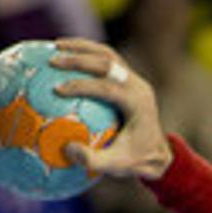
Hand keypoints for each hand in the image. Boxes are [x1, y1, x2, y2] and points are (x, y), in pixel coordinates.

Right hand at [51, 38, 172, 178]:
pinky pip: (106, 59)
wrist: (158, 154)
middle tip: (52, 61)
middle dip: (78, 59)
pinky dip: (86, 53)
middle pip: (107, 63)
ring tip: (55, 46)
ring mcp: (134, 79)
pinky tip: (65, 53)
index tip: (57, 89)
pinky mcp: (128, 77)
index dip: (82, 86)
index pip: (108, 88)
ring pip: (107, 54)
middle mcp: (138, 86)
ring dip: (81, 47)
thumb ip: (94, 160)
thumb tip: (68, 149)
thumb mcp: (117, 166)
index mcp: (138, 103)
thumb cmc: (137, 160)